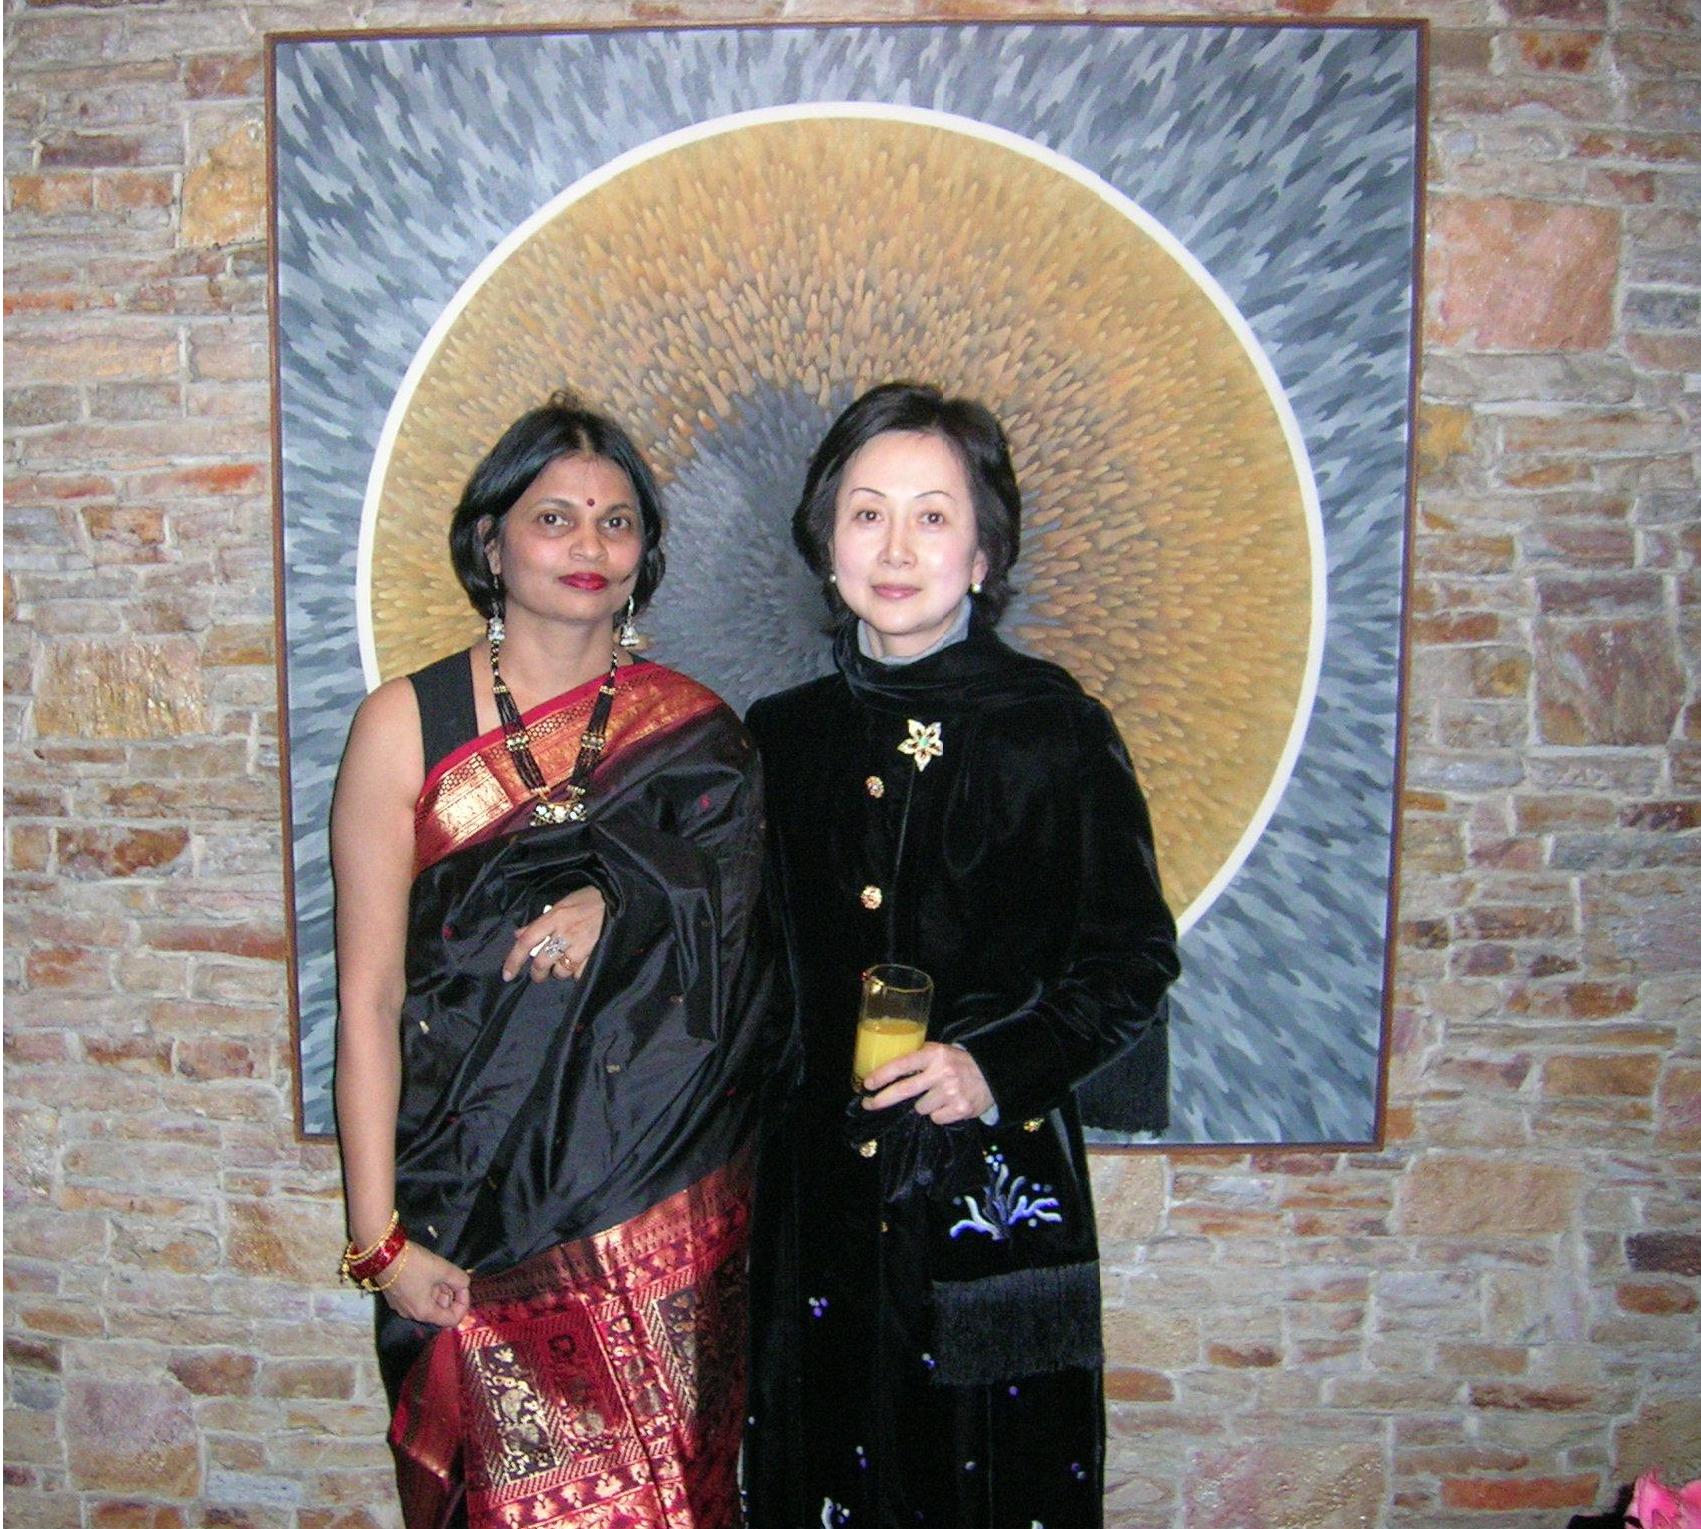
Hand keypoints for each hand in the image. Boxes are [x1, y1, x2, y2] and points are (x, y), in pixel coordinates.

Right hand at [380, 1242, 470, 1327]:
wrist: (383, 1253)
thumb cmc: (414, 1264)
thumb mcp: (442, 1269)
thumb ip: (459, 1279)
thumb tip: (465, 1284)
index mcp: (424, 1313)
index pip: (452, 1320)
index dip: (463, 1303)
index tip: (463, 1286)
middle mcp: (412, 1314)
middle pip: (440, 1310)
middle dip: (451, 1294)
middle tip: (452, 1276)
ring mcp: (402, 1306)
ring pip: (429, 1302)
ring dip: (440, 1289)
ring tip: (441, 1271)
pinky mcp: (395, 1295)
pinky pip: (418, 1296)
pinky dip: (428, 1287)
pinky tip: (428, 1271)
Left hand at [503, 886, 605, 982]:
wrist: (619, 899)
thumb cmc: (590, 899)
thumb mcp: (563, 903)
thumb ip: (541, 921)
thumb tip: (520, 935)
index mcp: (555, 917)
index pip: (528, 940)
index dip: (514, 959)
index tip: (507, 974)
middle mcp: (566, 931)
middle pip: (542, 962)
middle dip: (538, 973)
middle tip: (539, 974)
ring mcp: (582, 944)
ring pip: (561, 970)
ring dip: (559, 971)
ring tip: (563, 964)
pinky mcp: (596, 954)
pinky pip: (579, 973)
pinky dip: (577, 972)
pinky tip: (580, 962)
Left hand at [861, 1042, 992, 1124]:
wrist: (993, 1075)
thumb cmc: (960, 1063)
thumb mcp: (941, 1052)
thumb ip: (920, 1059)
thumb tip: (889, 1072)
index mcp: (935, 1054)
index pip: (902, 1064)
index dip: (882, 1075)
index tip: (867, 1083)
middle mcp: (942, 1072)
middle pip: (904, 1090)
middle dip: (882, 1099)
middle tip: (869, 1104)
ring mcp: (951, 1092)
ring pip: (920, 1108)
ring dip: (924, 1105)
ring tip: (938, 1096)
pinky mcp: (960, 1109)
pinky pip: (936, 1118)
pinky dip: (939, 1114)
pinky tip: (949, 1104)